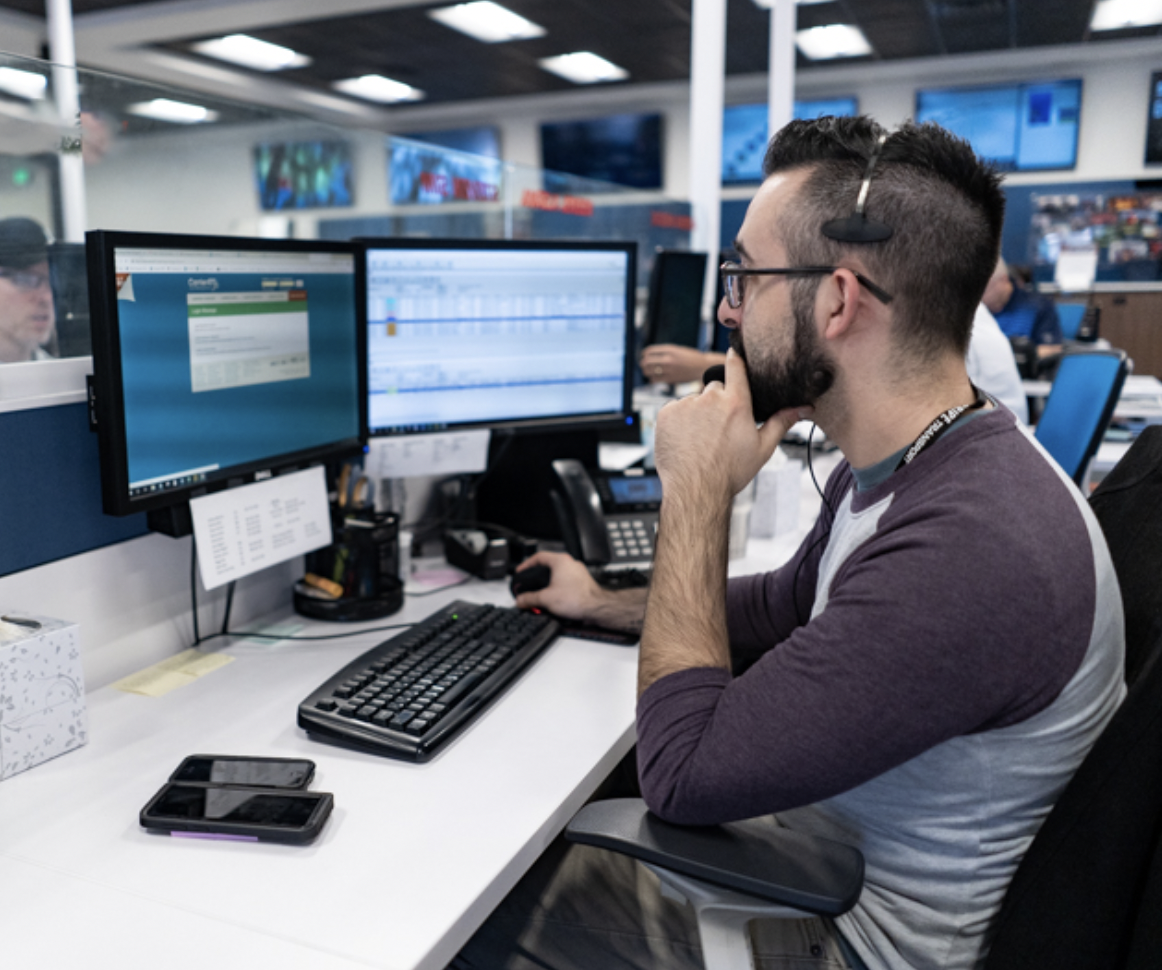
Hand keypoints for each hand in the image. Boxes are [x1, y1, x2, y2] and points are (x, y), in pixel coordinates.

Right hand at [512, 552, 602, 620]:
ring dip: (548, 583)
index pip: (539, 556)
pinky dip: (558, 588)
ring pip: (559, 574)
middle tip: (530, 583)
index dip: (527, 564)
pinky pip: (567, 582)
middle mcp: (571, 564)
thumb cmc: (578, 599)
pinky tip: (555, 599)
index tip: (522, 571)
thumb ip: (529, 598)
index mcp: (561, 561)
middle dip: (537, 576)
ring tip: (541, 594)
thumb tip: (520, 600)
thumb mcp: (546, 599)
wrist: (597, 608)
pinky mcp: (583, 582)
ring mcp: (579, 572)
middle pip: (549, 565)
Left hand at [640, 345, 721, 384]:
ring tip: (647, 371)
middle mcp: (668, 359)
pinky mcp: (671, 379)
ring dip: (646, 371)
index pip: (649, 351)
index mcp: (669, 349)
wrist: (702, 367)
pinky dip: (652, 379)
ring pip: (649, 371)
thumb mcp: (677, 349)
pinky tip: (654, 377)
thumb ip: (664, 351)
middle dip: (643, 363)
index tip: (644, 355)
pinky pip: (655, 380)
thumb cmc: (690, 357)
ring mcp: (669, 369)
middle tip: (643, 364)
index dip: (644, 353)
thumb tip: (649, 354)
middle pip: (646, 361)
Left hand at [653, 348, 807, 503]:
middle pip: (714, 388)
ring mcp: (685, 405)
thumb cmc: (729, 472)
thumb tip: (804, 408)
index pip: (735, 365)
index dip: (735, 357)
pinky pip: (674, 410)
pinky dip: (678, 421)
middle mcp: (710, 399)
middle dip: (717, 402)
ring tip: (700, 439)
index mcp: (736, 403)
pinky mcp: (666, 413)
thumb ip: (781, 422)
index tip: (734, 353)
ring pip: (693, 401)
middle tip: (718, 428)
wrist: (696, 490)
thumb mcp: (762, 448)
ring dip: (697, 414)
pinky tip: (685, 440)